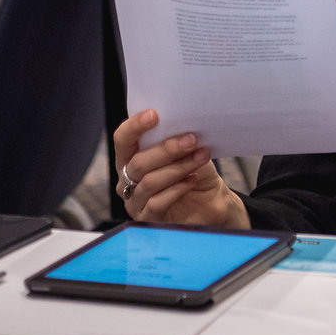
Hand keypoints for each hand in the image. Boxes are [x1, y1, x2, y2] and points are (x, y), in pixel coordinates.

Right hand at [111, 109, 248, 227]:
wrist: (212, 202)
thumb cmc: (195, 171)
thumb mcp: (187, 150)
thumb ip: (177, 136)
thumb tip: (182, 120)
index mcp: (130, 157)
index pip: (123, 140)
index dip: (135, 126)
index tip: (154, 115)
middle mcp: (127, 179)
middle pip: (138, 162)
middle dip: (166, 149)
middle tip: (191, 139)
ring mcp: (134, 201)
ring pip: (149, 182)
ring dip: (178, 168)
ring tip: (200, 157)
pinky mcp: (147, 220)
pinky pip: (156, 204)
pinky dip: (176, 190)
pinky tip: (192, 180)